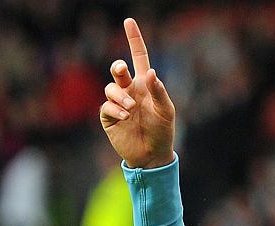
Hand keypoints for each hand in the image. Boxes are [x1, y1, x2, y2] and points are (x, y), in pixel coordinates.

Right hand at [100, 18, 175, 168]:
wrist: (152, 155)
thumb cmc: (162, 131)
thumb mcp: (167, 111)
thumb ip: (159, 91)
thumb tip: (151, 72)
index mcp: (145, 84)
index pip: (138, 56)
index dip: (134, 39)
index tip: (129, 21)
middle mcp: (129, 90)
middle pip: (118, 69)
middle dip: (117, 67)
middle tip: (121, 70)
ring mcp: (118, 102)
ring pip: (111, 87)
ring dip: (120, 96)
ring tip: (131, 108)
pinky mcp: (109, 116)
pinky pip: (107, 106)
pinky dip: (116, 109)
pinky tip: (126, 116)